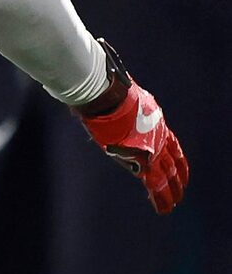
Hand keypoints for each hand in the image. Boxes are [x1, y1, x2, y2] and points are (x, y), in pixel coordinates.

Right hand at [74, 46, 186, 213]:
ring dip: (171, 191)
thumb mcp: (113, 88)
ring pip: (167, 175)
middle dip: (177, 176)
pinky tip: (164, 208)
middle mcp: (157, 134)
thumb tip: (93, 65)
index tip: (177, 166)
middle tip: (180, 190)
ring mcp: (151, 146)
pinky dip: (160, 197)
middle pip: (173, 160)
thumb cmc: (103, 86)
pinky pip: (155, 183)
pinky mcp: (141, 158)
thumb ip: (110, 86)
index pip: (170, 142)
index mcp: (154, 120)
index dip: (175, 156)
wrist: (103, 92)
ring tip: (173, 204)